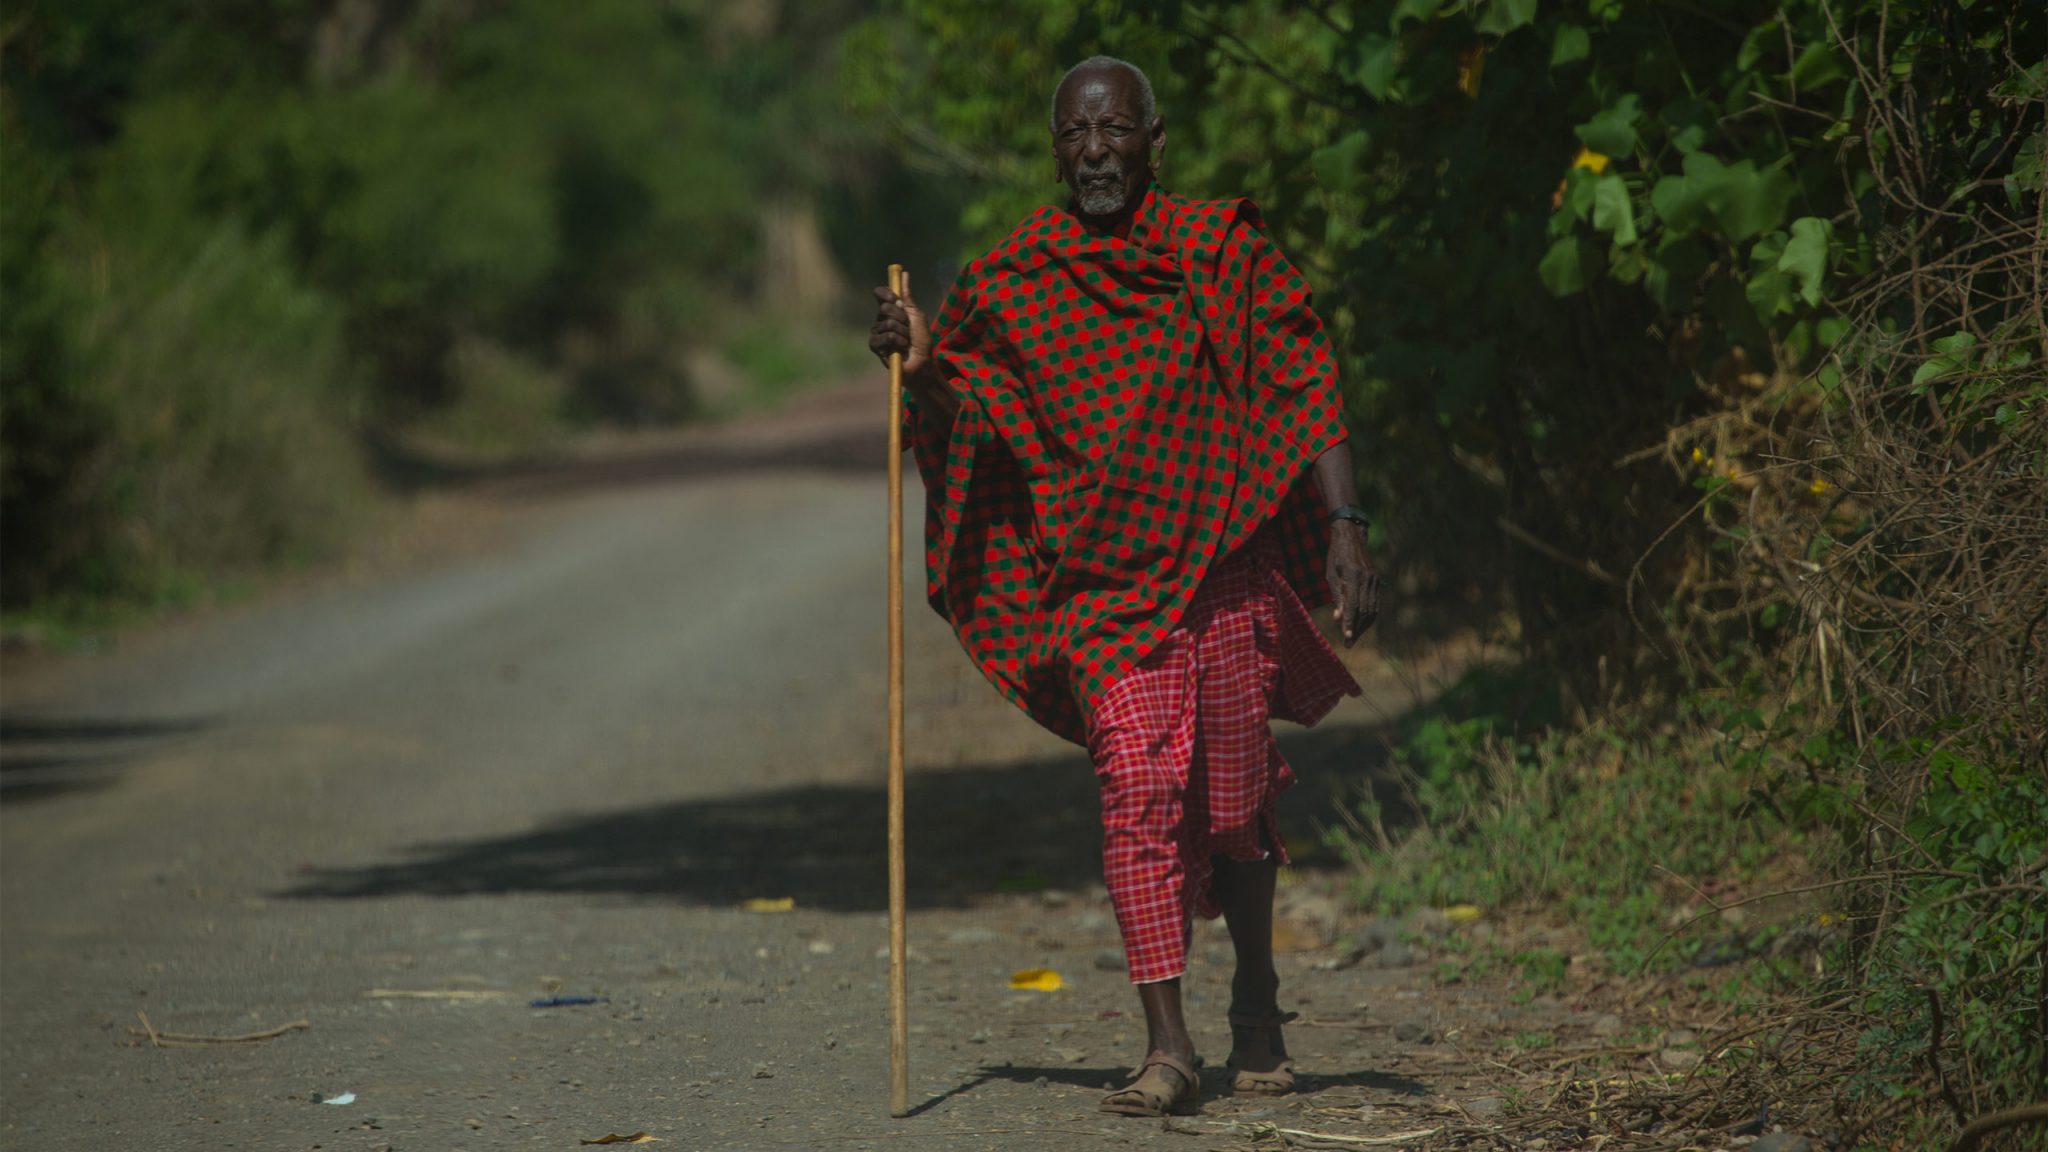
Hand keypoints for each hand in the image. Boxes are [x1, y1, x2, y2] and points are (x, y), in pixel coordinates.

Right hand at [869, 272, 931, 378]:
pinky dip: (898, 342)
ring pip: (888, 323)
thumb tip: (904, 273)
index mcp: (891, 310)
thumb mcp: (917, 315)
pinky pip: (886, 336)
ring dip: (903, 333)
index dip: (887, 293)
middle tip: (908, 329)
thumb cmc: (921, 340)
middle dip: (902, 318)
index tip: (896, 298)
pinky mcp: (875, 345)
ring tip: (906, 342)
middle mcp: (881, 319)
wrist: (922, 362)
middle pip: (885, 308)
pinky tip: (900, 349)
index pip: (881, 294)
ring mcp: (876, 332)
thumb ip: (908, 296)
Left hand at [1326, 520, 1380, 646]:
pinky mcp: (1377, 582)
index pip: (1353, 605)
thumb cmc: (1336, 555)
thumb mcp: (1331, 574)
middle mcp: (1367, 578)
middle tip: (1348, 644)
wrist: (1352, 537)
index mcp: (1353, 575)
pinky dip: (1369, 616)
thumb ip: (1337, 596)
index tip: (1346, 638)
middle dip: (1356, 629)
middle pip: (1364, 610)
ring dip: (1363, 625)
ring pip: (1372, 609)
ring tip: (1353, 637)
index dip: (1350, 623)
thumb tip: (1339, 618)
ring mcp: (1375, 580)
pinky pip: (1375, 603)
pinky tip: (1361, 625)